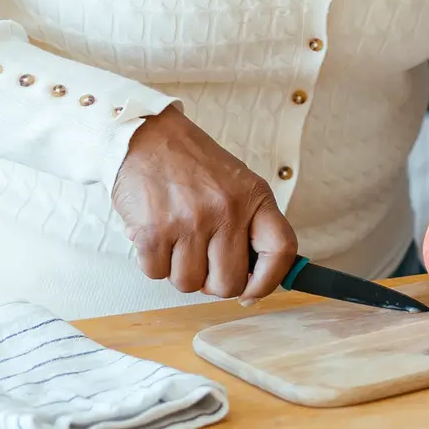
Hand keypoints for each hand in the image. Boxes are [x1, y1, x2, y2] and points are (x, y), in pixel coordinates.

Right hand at [111, 105, 297, 302]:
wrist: (146, 137)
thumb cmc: (192, 165)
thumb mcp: (236, 185)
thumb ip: (248, 229)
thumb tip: (252, 289)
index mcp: (254, 197)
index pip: (281, 251)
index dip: (269, 281)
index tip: (252, 291)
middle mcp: (226, 210)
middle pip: (229, 283)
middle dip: (213, 283)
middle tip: (203, 262)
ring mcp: (190, 222)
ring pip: (189, 284)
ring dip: (180, 270)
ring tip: (177, 240)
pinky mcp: (154, 231)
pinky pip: (156, 274)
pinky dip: (153, 262)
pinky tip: (156, 235)